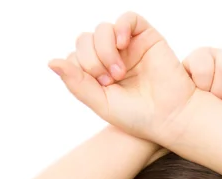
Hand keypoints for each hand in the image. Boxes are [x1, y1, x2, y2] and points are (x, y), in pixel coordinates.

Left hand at [48, 12, 196, 143]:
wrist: (171, 117)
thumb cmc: (138, 117)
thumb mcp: (101, 103)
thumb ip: (76, 83)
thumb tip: (51, 62)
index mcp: (99, 75)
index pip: (75, 57)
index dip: (81, 69)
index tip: (100, 87)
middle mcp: (112, 58)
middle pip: (84, 41)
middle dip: (91, 60)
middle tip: (110, 80)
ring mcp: (129, 47)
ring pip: (102, 30)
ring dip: (104, 50)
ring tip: (119, 72)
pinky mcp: (147, 37)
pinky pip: (127, 18)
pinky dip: (121, 27)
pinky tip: (123, 44)